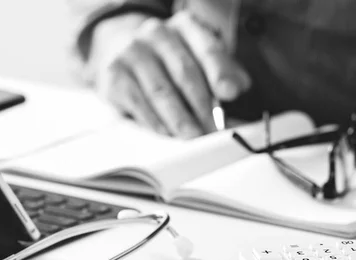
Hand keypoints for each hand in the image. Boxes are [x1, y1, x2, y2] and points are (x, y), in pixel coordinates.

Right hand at [89, 11, 250, 136]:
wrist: (120, 47)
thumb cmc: (170, 59)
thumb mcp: (199, 57)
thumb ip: (223, 71)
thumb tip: (240, 87)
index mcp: (186, 27)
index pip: (207, 49)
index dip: (220, 72)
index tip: (231, 93)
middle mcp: (158, 33)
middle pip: (185, 74)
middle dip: (202, 107)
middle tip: (213, 130)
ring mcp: (133, 52)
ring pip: (161, 92)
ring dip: (180, 120)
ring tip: (194, 137)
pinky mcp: (115, 74)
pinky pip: (139, 103)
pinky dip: (156, 122)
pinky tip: (167, 133)